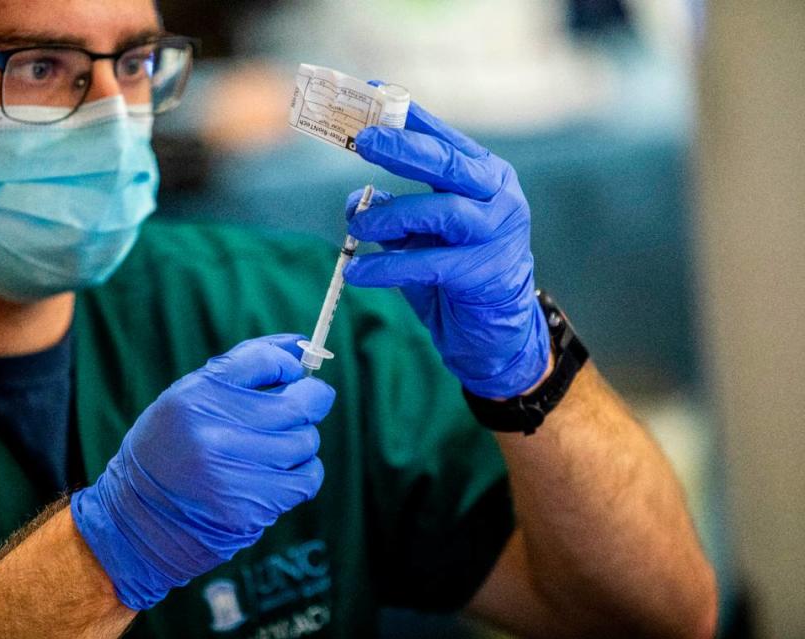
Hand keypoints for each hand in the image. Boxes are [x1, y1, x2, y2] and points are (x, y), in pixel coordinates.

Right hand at [71, 335, 333, 609]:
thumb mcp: (188, 398)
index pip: (264, 361)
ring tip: (280, 447)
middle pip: (296, 406)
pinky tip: (283, 475)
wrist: (137, 520)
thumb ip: (243, 368)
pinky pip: (305, 480)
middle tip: (312, 402)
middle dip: (313, 400)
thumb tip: (300, 345)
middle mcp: (210, 432)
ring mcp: (229, 473)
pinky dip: (306, 475)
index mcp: (194, 395)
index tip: (294, 372)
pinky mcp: (247, 508)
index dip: (289, 364)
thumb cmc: (172, 448)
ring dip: (303, 443)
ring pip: (305, 443)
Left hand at [344, 103, 549, 398]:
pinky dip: (388, 266)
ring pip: (442, 211)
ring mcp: (498, 234)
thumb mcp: (418, 235)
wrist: (491, 331)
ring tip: (357, 228)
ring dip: (391, 217)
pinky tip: (357, 272)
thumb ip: (392, 212)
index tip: (372, 91)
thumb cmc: (453, 274)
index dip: (409, 115)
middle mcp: (498, 197)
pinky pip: (431, 263)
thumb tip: (354, 200)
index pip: (445, 137)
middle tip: (363, 140)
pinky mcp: (486, 273)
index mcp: (485, 176)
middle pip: (447, 164)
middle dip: (402, 148)